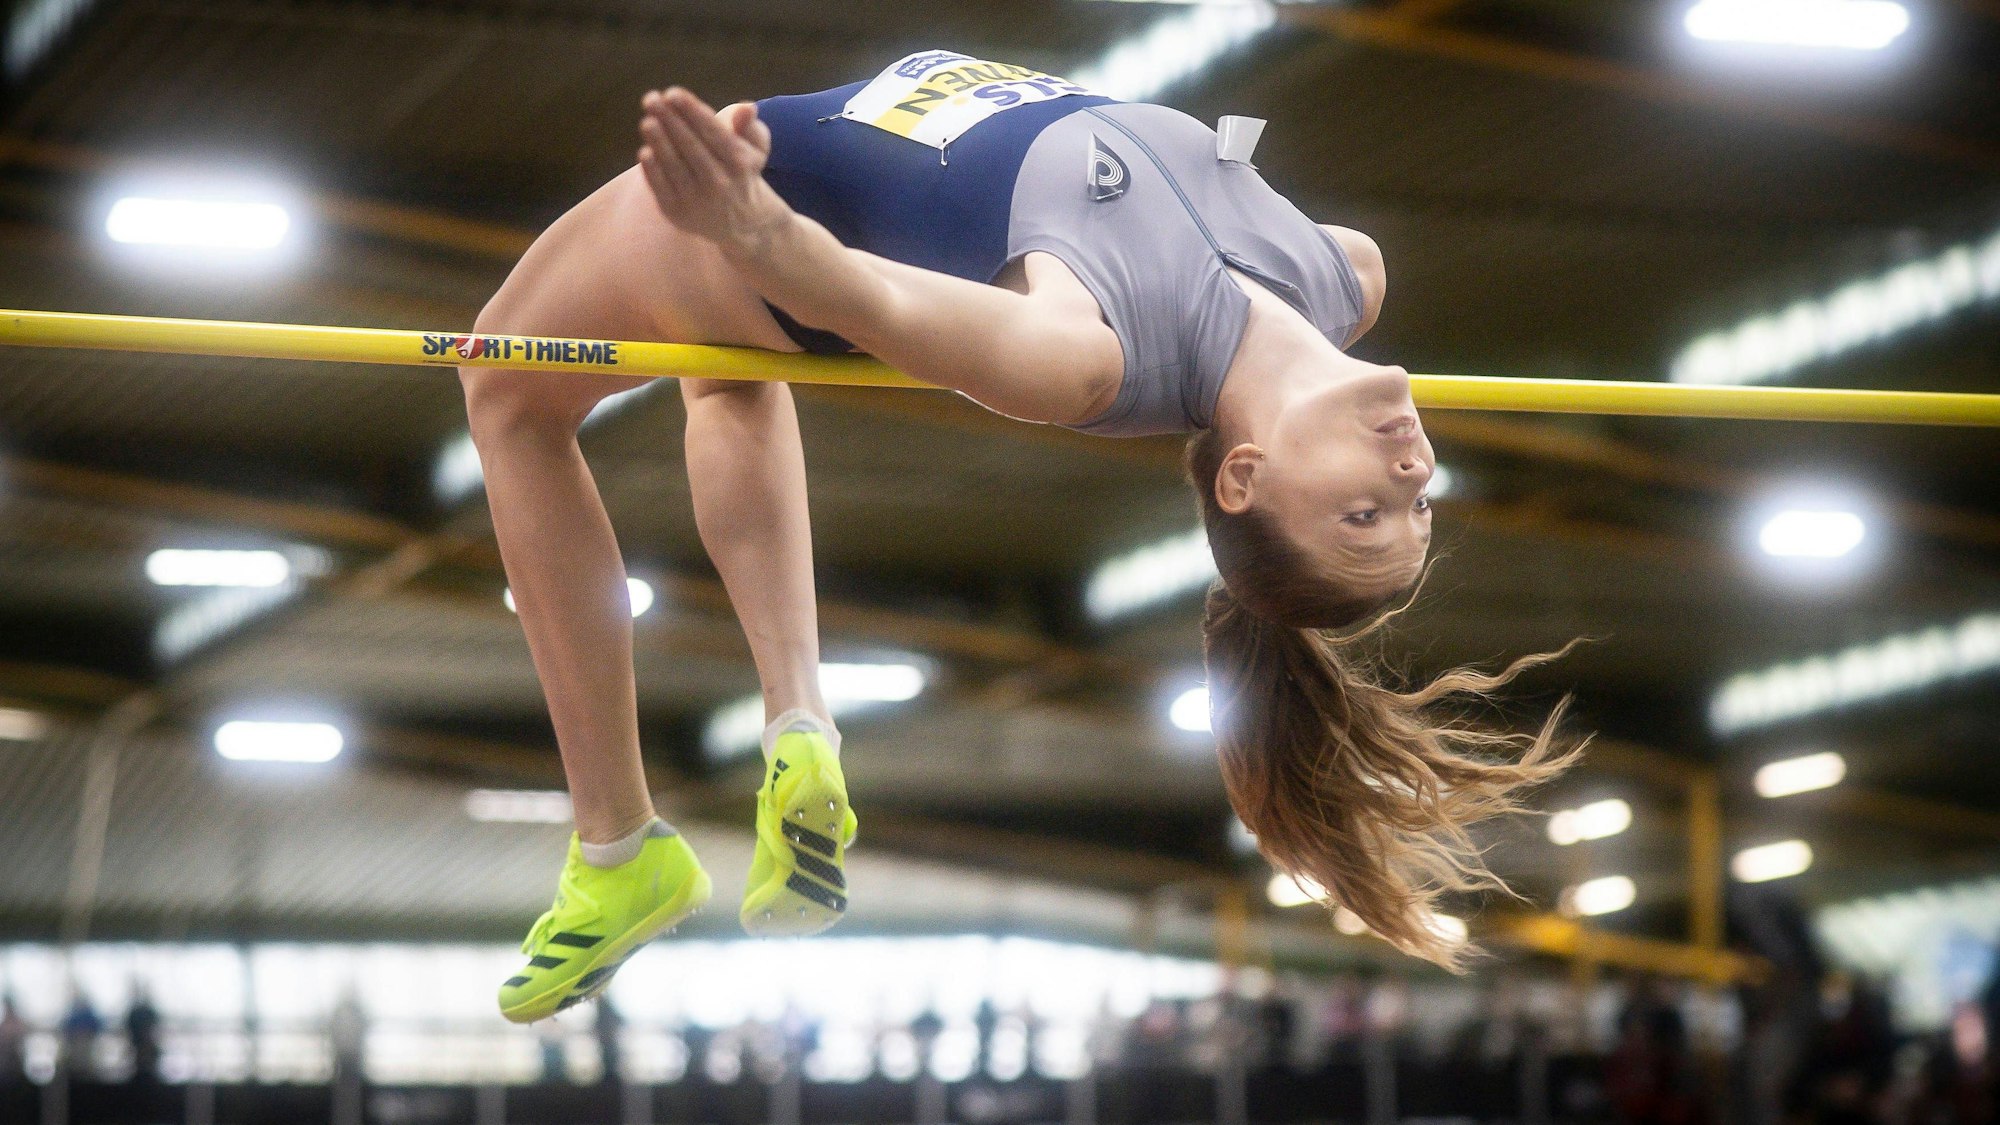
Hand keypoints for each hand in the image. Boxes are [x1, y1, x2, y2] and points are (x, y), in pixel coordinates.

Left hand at [638, 87, 785, 250]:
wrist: (742, 223)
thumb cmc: (742, 173)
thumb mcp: (756, 150)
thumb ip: (751, 127)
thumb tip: (747, 107)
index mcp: (739, 162)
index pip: (712, 131)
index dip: (691, 111)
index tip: (673, 93)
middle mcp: (720, 182)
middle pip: (691, 146)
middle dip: (670, 120)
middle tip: (651, 99)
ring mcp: (698, 200)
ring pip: (674, 166)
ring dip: (659, 142)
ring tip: (647, 121)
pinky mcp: (678, 213)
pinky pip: (662, 189)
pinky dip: (653, 171)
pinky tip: (645, 151)